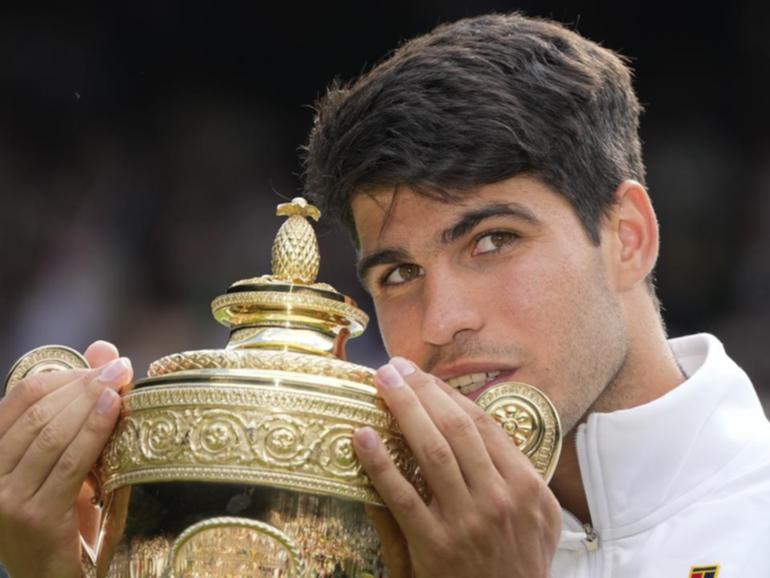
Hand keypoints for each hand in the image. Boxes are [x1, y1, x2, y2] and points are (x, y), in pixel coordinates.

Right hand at [0, 341, 131, 577]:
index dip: (64, 374)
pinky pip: (69, 462)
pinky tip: (114, 407)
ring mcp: (5, 498)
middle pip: (38, 411)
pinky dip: (94, 429)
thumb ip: (79, 406)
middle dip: (83, 383)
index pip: (20, 397)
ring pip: (53, 432)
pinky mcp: (32, 516)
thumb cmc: (67, 518)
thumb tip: (103, 348)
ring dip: (91, 401)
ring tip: (120, 381)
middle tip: (120, 368)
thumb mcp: (69, 460)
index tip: (104, 363)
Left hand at [354, 357, 560, 577]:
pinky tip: (362, 437)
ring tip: (381, 384)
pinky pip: (402, 497)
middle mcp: (498, 498)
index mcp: (525, 486)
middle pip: (455, 429)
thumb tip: (478, 432)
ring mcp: (466, 522)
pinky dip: (380, 464)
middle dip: (422, 391)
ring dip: (403, 411)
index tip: (423, 374)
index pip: (482, 424)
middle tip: (395, 367)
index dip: (448, 394)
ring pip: (431, 452)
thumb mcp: (541, 521)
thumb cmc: (522, 566)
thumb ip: (515, 476)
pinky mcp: (434, 546)